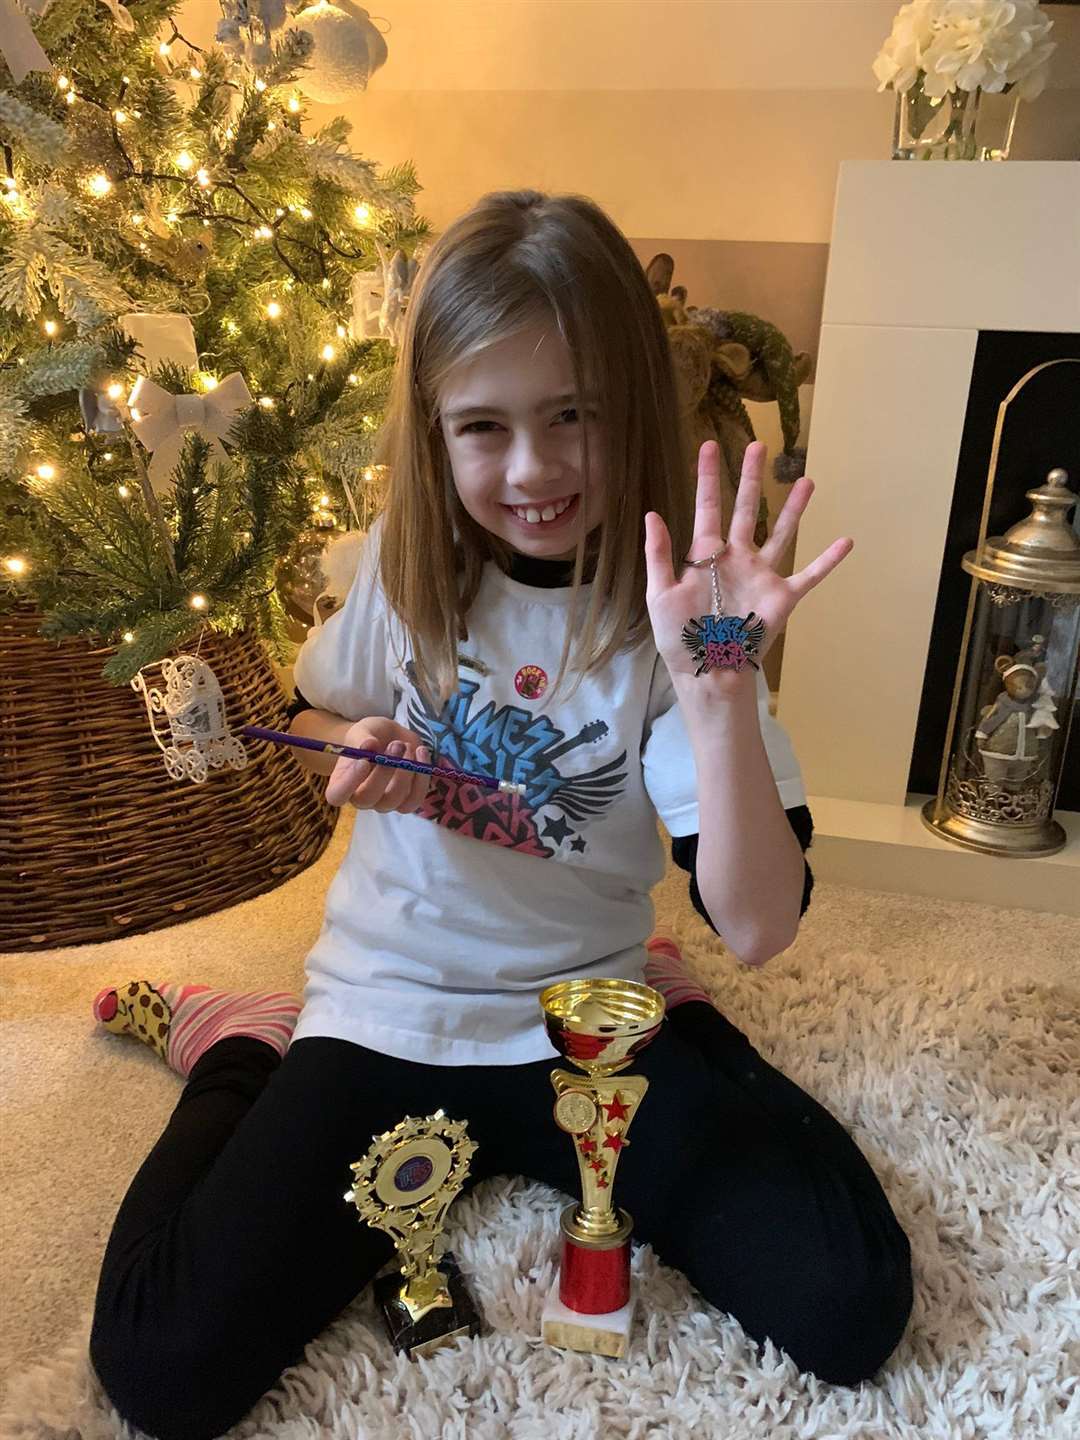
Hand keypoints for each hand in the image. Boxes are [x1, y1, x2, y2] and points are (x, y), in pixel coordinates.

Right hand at [324, 715, 433, 812]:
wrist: (390, 738)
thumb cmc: (370, 735)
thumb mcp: (362, 730)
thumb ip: (362, 738)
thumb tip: (369, 746)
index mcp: (341, 782)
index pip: (337, 795)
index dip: (349, 783)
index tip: (364, 761)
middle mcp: (360, 798)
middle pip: (368, 799)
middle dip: (384, 772)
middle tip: (396, 746)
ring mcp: (383, 802)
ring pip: (394, 800)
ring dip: (406, 773)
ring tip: (408, 747)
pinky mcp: (405, 801)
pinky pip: (415, 798)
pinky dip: (422, 777)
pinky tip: (421, 753)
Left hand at [644, 440, 853, 683]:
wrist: (706, 672)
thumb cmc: (679, 638)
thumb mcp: (660, 595)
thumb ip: (659, 555)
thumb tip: (653, 514)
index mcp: (706, 555)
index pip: (707, 507)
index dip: (707, 477)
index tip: (708, 446)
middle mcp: (737, 558)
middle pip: (745, 509)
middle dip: (750, 478)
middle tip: (758, 446)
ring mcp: (761, 575)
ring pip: (781, 533)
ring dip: (793, 508)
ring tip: (806, 480)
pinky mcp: (782, 597)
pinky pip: (809, 575)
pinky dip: (828, 560)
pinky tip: (846, 541)